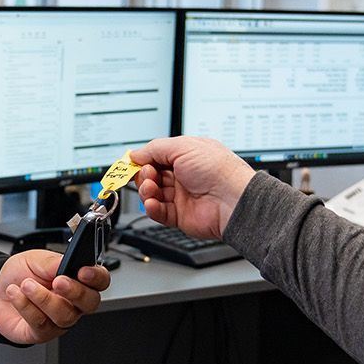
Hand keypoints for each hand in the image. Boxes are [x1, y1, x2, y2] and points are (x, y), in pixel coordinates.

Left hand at [0, 249, 109, 343]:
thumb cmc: (20, 274)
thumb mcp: (37, 259)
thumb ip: (55, 262)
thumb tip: (70, 261)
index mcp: (77, 280)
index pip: (100, 281)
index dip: (96, 278)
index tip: (83, 271)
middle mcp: (73, 302)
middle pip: (90, 303)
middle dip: (75, 292)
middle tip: (58, 281)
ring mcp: (59, 320)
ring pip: (64, 316)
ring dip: (43, 298)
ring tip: (26, 285)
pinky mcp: (42, 333)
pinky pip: (41, 324)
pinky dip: (26, 306)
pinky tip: (16, 294)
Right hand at [129, 136, 254, 238]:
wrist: (233, 200)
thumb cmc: (218, 170)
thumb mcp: (183, 146)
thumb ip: (155, 149)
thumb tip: (136, 154)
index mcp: (187, 156)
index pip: (157, 157)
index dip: (142, 160)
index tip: (130, 163)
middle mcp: (184, 176)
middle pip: (152, 176)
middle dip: (144, 175)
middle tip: (147, 175)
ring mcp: (182, 196)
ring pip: (153, 194)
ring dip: (146, 191)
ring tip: (150, 189)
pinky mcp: (180, 216)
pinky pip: (159, 212)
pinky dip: (152, 208)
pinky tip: (152, 203)